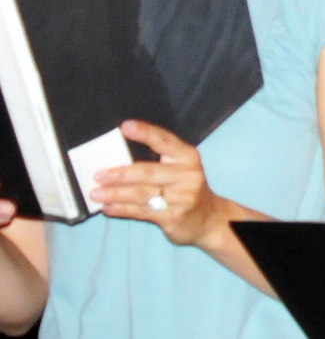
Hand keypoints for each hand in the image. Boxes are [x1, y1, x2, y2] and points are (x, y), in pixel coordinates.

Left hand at [91, 120, 222, 246]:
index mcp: (187, 157)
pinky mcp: (173, 217)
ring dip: (115, 194)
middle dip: (121, 173)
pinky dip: (121, 209)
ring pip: (142, 194)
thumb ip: (157, 162)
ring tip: (96, 193)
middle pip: (149, 172)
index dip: (145, 133)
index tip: (125, 127)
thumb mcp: (179, 169)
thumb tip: (117, 158)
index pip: (164, 141)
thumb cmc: (185, 187)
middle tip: (98, 174)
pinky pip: (141, 212)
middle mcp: (187, 175)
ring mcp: (182, 197)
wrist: (208, 217)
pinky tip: (107, 207)